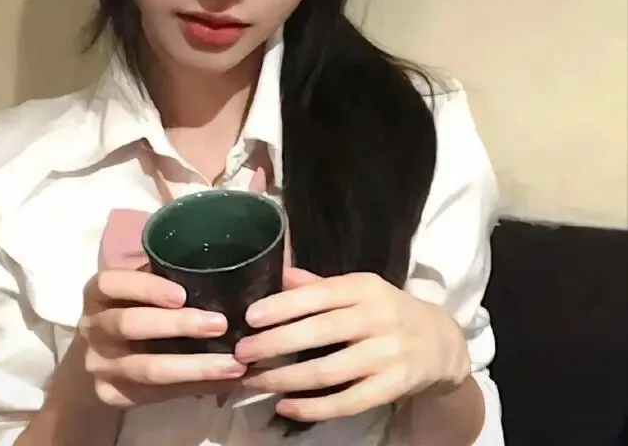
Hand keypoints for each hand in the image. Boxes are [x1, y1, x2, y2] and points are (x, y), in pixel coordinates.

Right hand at [79, 270, 247, 407]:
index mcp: (98, 293)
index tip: (183, 295)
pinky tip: (225, 381)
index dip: (147, 288)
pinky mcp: (114, 395)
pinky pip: (159, 394)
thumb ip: (164, 275)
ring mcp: (100, 365)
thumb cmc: (135, 306)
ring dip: (195, 366)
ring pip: (147, 368)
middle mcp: (92, 328)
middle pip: (130, 325)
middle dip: (177, 325)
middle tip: (219, 324)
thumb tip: (216, 271)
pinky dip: (197, 387)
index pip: (113, 284)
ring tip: (233, 363)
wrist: (102, 354)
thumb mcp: (140, 285)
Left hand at [234, 269, 469, 421]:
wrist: (440, 341)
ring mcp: (386, 354)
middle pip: (319, 332)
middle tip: (241, 354)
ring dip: (285, 379)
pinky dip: (313, 408)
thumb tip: (280, 273)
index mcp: (364, 288)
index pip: (319, 294)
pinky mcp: (392, 386)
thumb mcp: (359, 289)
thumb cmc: (387, 310)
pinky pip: (347, 402)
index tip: (250, 317)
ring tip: (253, 382)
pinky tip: (285, 407)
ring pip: (328, 371)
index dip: (283, 306)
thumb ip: (320, 285)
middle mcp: (376, 318)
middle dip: (274, 344)